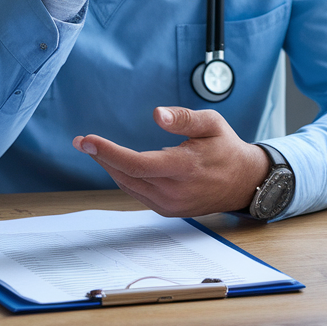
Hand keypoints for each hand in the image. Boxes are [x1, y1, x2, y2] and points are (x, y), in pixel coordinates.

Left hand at [72, 107, 269, 216]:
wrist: (244, 182)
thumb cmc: (226, 148)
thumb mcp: (212, 124)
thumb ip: (184, 118)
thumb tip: (157, 114)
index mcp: (184, 168)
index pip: (137, 163)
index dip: (109, 152)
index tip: (88, 140)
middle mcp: (174, 191)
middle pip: (126, 175)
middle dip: (101, 157)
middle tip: (82, 141)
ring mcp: (170, 204)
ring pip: (128, 186)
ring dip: (109, 167)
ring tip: (94, 149)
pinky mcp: (168, 210)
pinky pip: (137, 193)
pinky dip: (123, 177)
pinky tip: (116, 164)